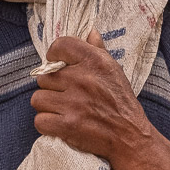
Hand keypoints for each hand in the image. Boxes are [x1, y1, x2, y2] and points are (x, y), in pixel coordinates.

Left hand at [31, 31, 169, 169]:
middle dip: (51, 88)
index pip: (60, 45)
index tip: (56, 65)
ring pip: (38, 99)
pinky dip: (47, 125)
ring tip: (62, 111)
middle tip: (65, 96)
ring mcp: (75, 103)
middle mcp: (83, 79)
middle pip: (44, 76)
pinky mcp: (68, 125)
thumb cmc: (122, 104)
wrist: (132, 138)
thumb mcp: (115, 72)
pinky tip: (60, 125)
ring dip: (47, 107)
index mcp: (95, 62)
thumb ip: (98, 51)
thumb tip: (90, 32)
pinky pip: (39, 120)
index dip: (53, 55)